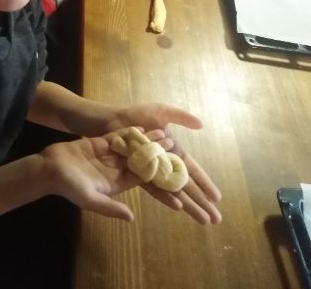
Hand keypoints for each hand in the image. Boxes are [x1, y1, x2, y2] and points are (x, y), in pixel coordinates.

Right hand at [41, 128, 171, 220]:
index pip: (140, 177)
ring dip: (146, 140)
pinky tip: (141, 127)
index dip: (156, 171)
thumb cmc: (68, 186)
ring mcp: (106, 156)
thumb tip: (130, 218)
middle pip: (139, 160)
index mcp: (114, 184)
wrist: (48, 169)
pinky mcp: (98, 144)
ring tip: (162, 131)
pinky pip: (117, 138)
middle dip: (155, 152)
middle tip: (172, 143)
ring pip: (130, 148)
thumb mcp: (90, 199)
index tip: (171, 164)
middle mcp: (113, 170)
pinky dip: (129, 133)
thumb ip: (110, 207)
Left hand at [106, 103, 221, 224]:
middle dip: (202, 202)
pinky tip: (179, 207)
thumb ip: (182, 118)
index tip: (218, 197)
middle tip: (216, 219)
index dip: (205, 183)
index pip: (193, 170)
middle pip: (187, 186)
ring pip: (174, 192)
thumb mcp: (163, 112)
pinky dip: (167, 197)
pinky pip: (156, 188)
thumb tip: (201, 125)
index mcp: (173, 151)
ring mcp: (153, 171)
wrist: (113, 120)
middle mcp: (165, 164)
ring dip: (189, 205)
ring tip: (203, 220)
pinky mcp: (140, 174)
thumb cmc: (138, 115)